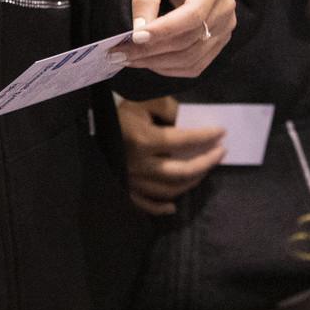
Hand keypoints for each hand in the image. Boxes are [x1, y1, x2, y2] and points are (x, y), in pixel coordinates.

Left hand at [113, 0, 235, 77]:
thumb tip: (138, 32)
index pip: (192, 15)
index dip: (164, 30)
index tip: (135, 37)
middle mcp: (225, 9)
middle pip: (189, 40)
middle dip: (152, 50)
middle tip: (120, 53)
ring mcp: (225, 27)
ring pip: (191, 58)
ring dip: (157, 63)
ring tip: (129, 59)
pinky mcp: (219, 40)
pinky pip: (196, 64)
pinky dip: (171, 68)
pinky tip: (149, 62)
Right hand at [117, 95, 225, 215]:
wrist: (88, 127)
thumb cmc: (118, 113)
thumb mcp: (142, 102)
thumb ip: (167, 108)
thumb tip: (187, 120)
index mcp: (144, 140)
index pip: (183, 140)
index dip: (206, 136)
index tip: (221, 132)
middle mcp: (140, 164)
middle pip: (182, 171)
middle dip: (206, 162)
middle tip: (220, 153)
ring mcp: (133, 180)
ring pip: (170, 189)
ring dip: (191, 182)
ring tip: (204, 171)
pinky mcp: (125, 189)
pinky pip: (146, 205)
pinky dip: (161, 207)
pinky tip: (173, 206)